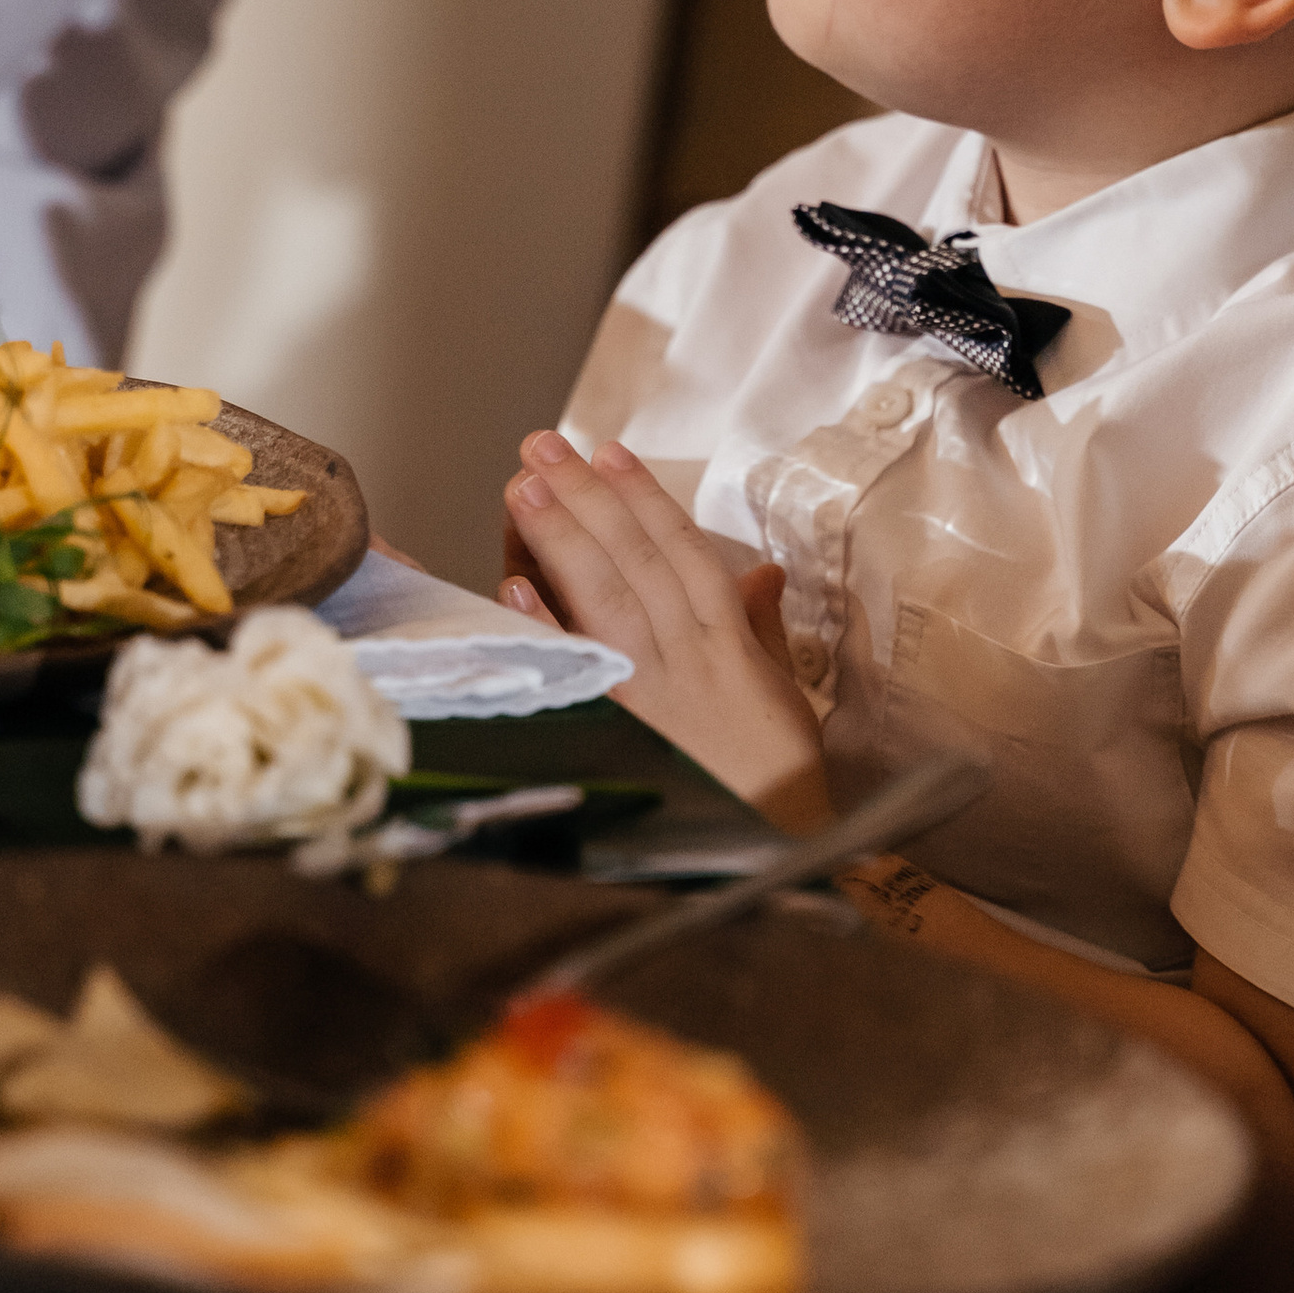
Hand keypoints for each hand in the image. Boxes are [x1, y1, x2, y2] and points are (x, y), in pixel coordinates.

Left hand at [502, 432, 830, 826]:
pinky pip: (581, 672)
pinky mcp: (622, 734)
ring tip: (526, 488)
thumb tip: (762, 572)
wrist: (781, 845)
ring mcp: (651, 693)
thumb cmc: (779, 771)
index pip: (681, 549)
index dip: (644, 497)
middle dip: (587, 498)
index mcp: (727, 639)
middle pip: (634, 560)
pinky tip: (512, 586)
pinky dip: (548, 627)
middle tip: (542, 447)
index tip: (608, 452)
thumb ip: (762, 624)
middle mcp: (687, 655)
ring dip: (563, 539)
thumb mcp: (781, 686)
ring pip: (607, 598)